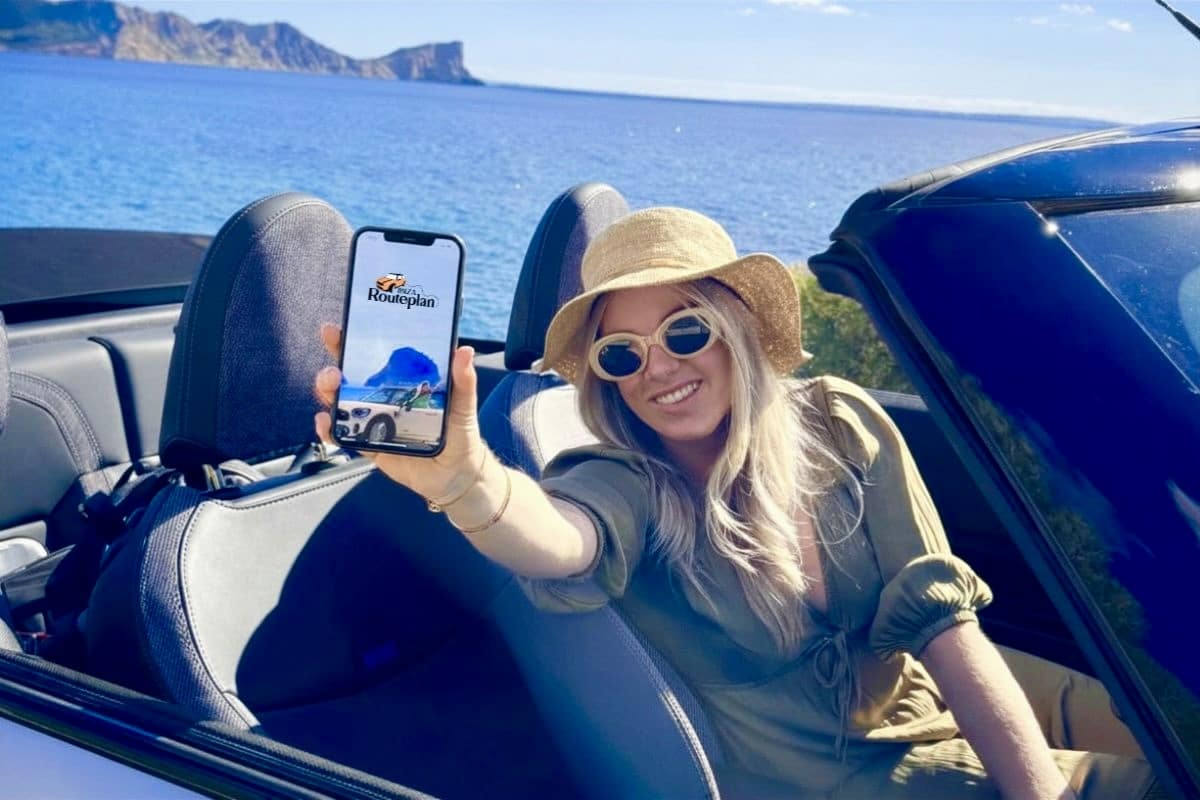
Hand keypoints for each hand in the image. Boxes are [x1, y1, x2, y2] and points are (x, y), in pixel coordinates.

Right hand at [313, 323, 488, 501]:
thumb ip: (463, 380)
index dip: (352, 341)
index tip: (339, 328)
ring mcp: (372, 421)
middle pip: (348, 377)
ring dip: (327, 392)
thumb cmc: (460, 434)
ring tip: (330, 387)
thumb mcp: (463, 405)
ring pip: (339, 403)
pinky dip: (329, 429)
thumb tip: (464, 350)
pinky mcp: (369, 446)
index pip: (372, 356)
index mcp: (400, 382)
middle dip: (332, 365)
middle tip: (334, 366)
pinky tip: (326, 421)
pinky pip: (343, 436)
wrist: (456, 475)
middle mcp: (382, 398)